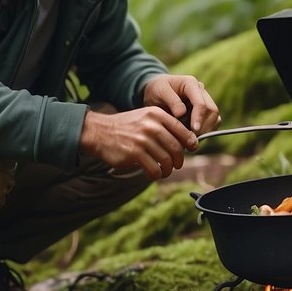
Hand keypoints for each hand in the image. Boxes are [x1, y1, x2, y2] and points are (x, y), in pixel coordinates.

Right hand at [79, 107, 197, 179]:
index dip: (190, 142)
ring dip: (168, 170)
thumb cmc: (125, 127)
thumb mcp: (145, 117)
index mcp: (156, 115)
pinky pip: (153, 170)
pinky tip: (153, 174)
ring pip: (166, 161)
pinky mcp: (134, 154)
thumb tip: (186, 142)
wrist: (99, 131)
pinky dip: (156, 175)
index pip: (181, 130)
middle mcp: (151, 126)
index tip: (193, 149)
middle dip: (179, 160)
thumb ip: (164, 126)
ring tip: (164, 172)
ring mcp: (142, 140)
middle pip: (176, 148)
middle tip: (176, 165)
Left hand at [141, 74, 221, 134]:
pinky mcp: (204, 112)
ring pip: (215, 118)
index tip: (194, 130)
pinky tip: (193, 136)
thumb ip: (171, 101)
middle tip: (192, 138)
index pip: (201, 103)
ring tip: (191, 137)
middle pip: (212, 110)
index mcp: (191, 84)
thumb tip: (182, 114)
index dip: (199, 117)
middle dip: (204, 126)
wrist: (156, 91)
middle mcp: (201, 92)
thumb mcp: (160, 91)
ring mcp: (204, 101)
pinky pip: (212, 123)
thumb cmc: (157, 89)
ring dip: (206, 130)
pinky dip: (205, 131)